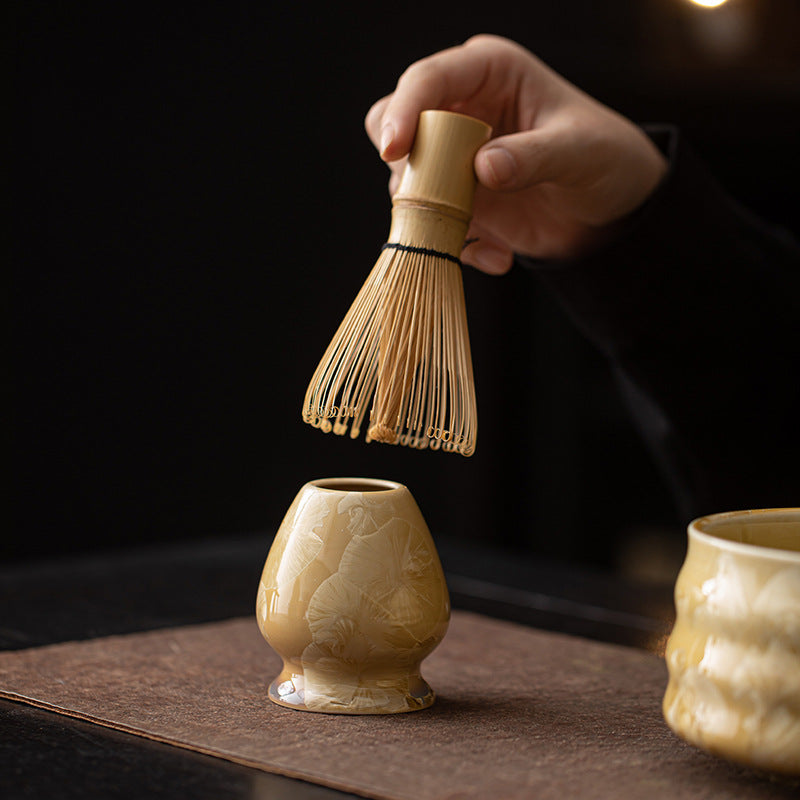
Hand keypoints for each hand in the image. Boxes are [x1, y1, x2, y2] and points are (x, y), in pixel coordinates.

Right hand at [365, 35, 666, 273]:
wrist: (610, 210)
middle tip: (434, 197)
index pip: (427, 80)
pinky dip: (455, 245)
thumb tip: (482, 168)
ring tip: (487, 237)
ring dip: (431, 215)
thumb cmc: (605, 158)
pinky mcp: (454, 201)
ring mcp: (451, 158)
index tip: (395, 150)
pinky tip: (498, 255)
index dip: (403, 111)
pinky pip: (429, 223)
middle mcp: (460, 110)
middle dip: (405, 166)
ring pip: (404, 181)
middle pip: (393, 125)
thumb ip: (535, 157)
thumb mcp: (581, 152)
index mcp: (488, 73)